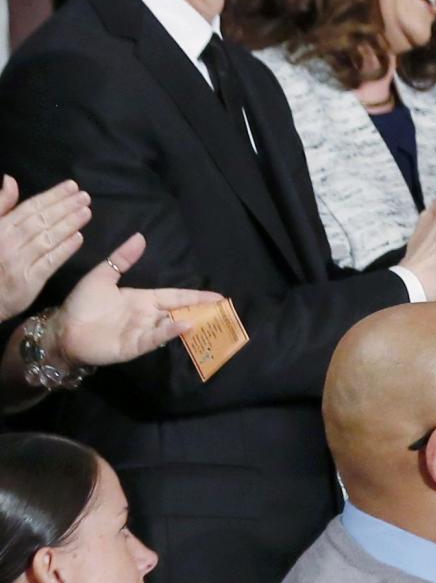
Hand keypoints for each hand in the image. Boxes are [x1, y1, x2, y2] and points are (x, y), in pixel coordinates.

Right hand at [0, 178, 89, 320]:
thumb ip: (1, 205)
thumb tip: (10, 180)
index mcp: (0, 228)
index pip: (29, 208)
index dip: (52, 196)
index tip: (72, 186)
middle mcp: (8, 242)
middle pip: (41, 220)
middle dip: (65, 207)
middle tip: (85, 197)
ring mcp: (19, 262)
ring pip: (47, 239)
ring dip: (68, 224)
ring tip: (86, 213)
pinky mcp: (29, 281)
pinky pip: (49, 262)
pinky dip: (64, 249)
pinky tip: (79, 239)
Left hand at [53, 235, 222, 366]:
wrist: (63, 328)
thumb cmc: (83, 304)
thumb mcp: (103, 275)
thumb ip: (122, 258)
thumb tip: (141, 237)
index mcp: (144, 299)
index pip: (175, 296)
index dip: (196, 296)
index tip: (219, 296)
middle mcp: (148, 316)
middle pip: (180, 312)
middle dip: (202, 311)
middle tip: (225, 311)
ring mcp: (143, 332)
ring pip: (172, 326)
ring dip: (192, 322)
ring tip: (211, 318)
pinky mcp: (134, 346)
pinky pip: (155, 338)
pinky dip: (170, 332)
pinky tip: (184, 325)